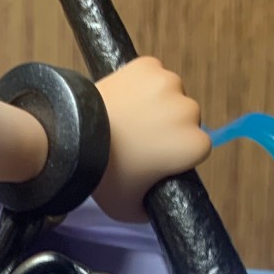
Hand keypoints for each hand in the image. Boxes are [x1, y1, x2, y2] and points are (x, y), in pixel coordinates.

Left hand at [94, 57, 210, 223]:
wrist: (76, 139)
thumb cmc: (106, 176)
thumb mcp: (131, 209)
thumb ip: (151, 207)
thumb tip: (154, 202)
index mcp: (194, 144)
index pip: (198, 147)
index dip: (177, 154)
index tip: (157, 159)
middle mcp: (188, 109)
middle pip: (186, 117)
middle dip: (169, 126)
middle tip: (139, 139)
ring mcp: (168, 82)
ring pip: (170, 93)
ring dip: (157, 103)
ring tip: (129, 118)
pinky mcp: (147, 64)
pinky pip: (152, 74)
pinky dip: (142, 83)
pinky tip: (125, 99)